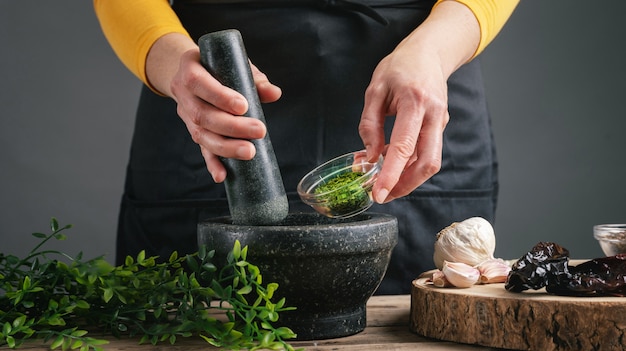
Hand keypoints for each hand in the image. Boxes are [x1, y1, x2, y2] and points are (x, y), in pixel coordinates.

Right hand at [169, 48, 280, 182]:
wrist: (190, 72)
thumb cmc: (218, 66)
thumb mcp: (235, 65)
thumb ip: (254, 79)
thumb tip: (275, 94)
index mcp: (189, 68)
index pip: (199, 83)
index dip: (220, 97)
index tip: (243, 106)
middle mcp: (183, 93)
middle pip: (203, 115)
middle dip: (232, 126)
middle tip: (259, 131)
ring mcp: (186, 115)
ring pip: (201, 135)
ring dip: (226, 147)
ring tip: (249, 152)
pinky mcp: (194, 131)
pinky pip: (202, 149)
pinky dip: (212, 163)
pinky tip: (222, 175)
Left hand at [359, 46, 449, 203]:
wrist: (429, 53)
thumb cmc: (399, 67)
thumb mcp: (375, 90)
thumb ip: (370, 125)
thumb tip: (369, 157)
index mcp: (415, 102)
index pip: (404, 146)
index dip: (391, 174)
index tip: (379, 192)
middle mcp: (434, 115)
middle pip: (427, 163)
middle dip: (406, 185)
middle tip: (383, 195)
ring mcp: (441, 122)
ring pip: (430, 162)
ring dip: (408, 178)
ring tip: (383, 181)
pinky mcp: (440, 127)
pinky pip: (427, 152)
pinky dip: (410, 164)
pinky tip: (391, 164)